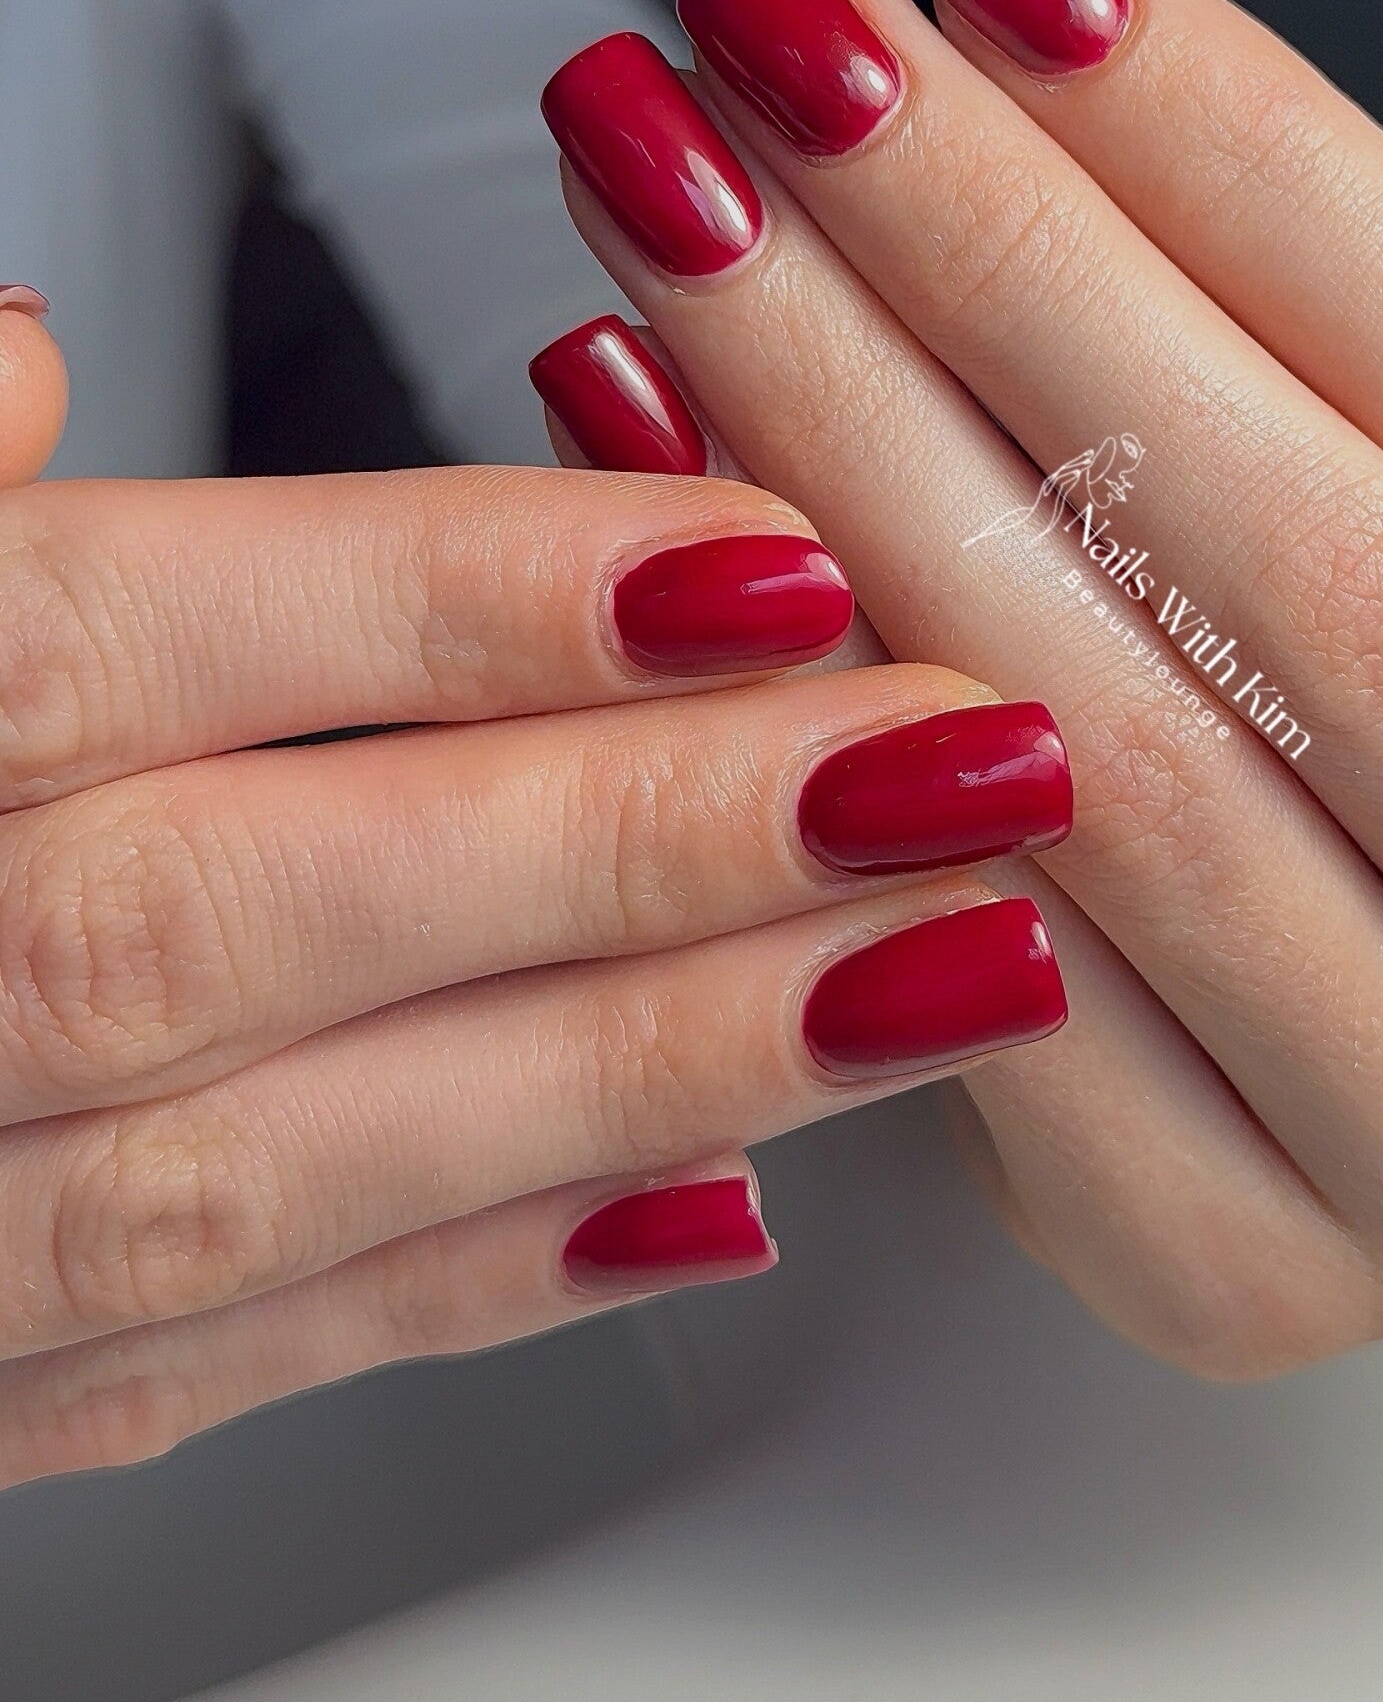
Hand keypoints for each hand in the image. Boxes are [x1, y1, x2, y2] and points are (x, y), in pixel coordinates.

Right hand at [0, 292, 1071, 1485]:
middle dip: (642, 837)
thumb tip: (30, 345)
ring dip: (644, 1067)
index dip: (459, 593)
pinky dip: (474, 1288)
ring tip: (944, 974)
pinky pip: (212, 1357)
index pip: (138, 639)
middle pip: (267, 903)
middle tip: (969, 757)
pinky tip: (712, 1215)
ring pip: (292, 1154)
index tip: (755, 545)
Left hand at [540, 0, 1382, 1376]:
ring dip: (844, 434)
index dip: (1259, 162)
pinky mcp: (1232, 1280)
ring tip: (676, 189)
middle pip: (1311, 578)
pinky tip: (654, 450)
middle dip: (1006, 260)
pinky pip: (961, 947)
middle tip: (781, 33)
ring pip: (1109, 757)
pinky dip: (782, 681)